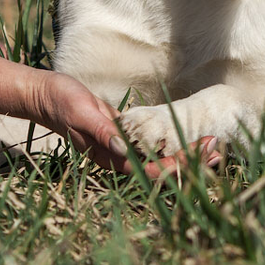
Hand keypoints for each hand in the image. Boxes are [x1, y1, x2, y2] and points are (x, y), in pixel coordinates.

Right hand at [32, 71, 219, 177]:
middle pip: (160, 167)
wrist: (47, 96)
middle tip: (217, 148)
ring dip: (184, 153)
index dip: (177, 164)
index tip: (200, 152)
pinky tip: (186, 136)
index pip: (150, 168)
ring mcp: (121, 148)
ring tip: (211, 147)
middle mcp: (118, 157)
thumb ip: (101, 131)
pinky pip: (151, 144)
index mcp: (110, 156)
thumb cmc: (63, 102)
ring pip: (158, 157)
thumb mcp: (81, 112)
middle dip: (189, 161)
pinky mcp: (123, 135)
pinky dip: (170, 141)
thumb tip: (124, 148)